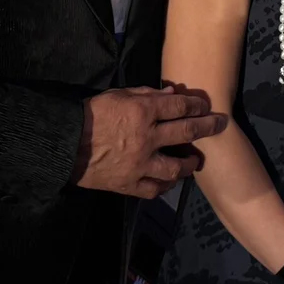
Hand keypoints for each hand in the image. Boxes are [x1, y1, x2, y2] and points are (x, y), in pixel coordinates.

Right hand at [73, 85, 227, 197]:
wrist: (63, 144)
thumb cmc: (90, 115)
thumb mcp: (117, 95)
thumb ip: (146, 94)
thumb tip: (172, 94)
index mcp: (142, 112)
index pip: (179, 106)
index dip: (196, 104)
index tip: (206, 105)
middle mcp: (147, 138)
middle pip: (186, 132)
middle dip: (208, 126)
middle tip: (220, 124)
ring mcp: (139, 164)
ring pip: (176, 167)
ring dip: (190, 163)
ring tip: (196, 161)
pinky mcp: (129, 184)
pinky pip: (154, 189)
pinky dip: (165, 186)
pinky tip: (170, 182)